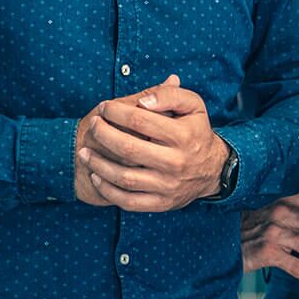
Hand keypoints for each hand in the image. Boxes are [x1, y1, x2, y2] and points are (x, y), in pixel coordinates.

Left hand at [77, 74, 226, 211]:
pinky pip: (128, 201)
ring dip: (98, 165)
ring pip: (124, 178)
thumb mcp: (193, 106)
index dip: (117, 112)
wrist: (213, 169)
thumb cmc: (195, 132)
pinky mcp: (162, 203)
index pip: (140, 120)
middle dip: (103, 135)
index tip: (105, 107)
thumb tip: (143, 101)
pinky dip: (107, 190)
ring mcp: (168, 185)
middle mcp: (176, 162)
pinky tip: (96, 176)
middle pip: (129, 148)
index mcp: (184, 135)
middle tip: (92, 126)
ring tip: (85, 153)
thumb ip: (170, 95)